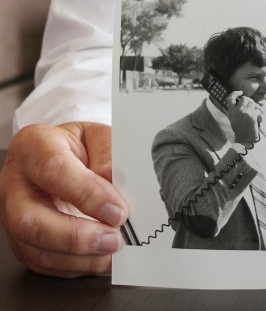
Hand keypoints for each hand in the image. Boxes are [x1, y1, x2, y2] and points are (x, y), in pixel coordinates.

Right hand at [0, 122, 127, 277]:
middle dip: (76, 237)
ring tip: (111, 252)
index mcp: (34, 146)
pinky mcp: (20, 239)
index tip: (117, 210)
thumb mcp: (96, 135)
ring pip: (35, 248)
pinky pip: (42, 262)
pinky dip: (74, 266)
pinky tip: (98, 259)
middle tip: (113, 239)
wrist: (59, 154)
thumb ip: (108, 155)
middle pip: (30, 219)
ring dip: (78, 257)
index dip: (87, 194)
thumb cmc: (76, 145)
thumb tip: (116, 184)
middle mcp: (15, 183)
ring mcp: (12, 214)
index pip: (54, 171)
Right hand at [226, 91, 262, 145]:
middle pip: (245, 98)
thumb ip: (234, 110)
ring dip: (257, 109)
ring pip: (253, 104)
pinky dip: (260, 116)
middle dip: (250, 102)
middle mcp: (237, 111)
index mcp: (231, 112)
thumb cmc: (240, 130)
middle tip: (252, 108)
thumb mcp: (233, 119)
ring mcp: (245, 113)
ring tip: (257, 116)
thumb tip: (239, 101)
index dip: (235, 93)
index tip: (240, 92)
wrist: (244, 140)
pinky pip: (259, 111)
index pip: (230, 98)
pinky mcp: (252, 117)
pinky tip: (259, 121)